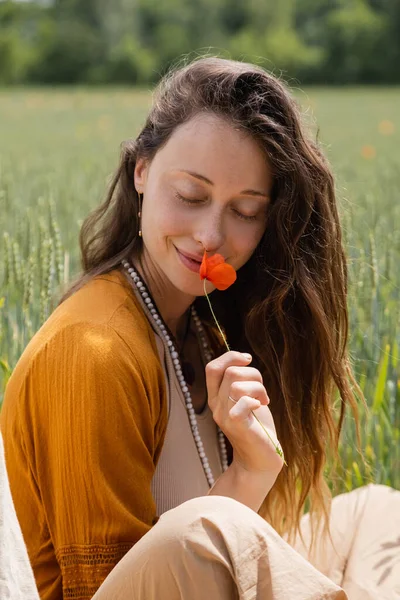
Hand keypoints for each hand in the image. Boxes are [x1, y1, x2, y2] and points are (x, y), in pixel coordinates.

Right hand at [205, 351, 283, 475]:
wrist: (260, 461)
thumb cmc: (257, 427)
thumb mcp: (246, 399)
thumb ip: (240, 382)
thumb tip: (243, 358)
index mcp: (216, 398)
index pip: (212, 368)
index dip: (230, 357)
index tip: (247, 360)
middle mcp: (216, 406)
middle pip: (230, 372)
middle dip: (252, 374)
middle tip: (260, 391)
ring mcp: (224, 416)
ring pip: (237, 384)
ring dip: (258, 387)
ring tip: (263, 400)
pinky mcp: (237, 425)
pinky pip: (242, 401)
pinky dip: (255, 399)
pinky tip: (261, 407)